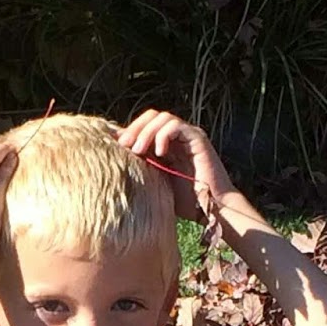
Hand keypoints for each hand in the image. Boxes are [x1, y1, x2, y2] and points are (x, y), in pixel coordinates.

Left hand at [117, 109, 235, 224]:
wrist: (211, 209)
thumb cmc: (186, 203)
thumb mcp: (156, 183)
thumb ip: (142, 168)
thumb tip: (117, 161)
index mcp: (167, 145)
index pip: (144, 125)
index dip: (129, 132)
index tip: (115, 146)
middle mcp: (177, 137)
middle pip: (152, 116)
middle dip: (135, 128)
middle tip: (124, 145)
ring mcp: (188, 136)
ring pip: (163, 117)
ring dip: (146, 132)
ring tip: (138, 151)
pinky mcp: (198, 139)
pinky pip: (176, 126)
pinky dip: (164, 135)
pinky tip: (159, 153)